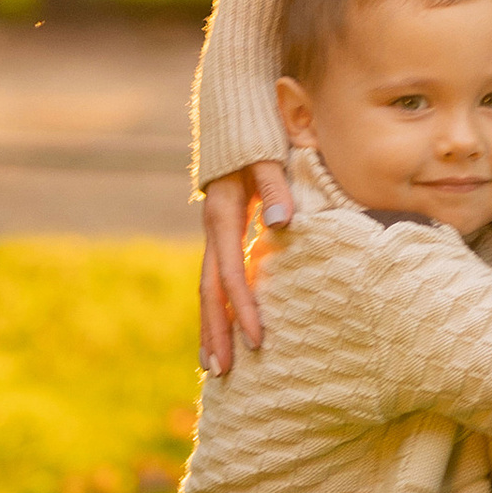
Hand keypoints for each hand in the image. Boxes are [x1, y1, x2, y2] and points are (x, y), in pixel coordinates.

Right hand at [199, 157, 290, 374]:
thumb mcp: (268, 156)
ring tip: (214, 367)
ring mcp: (215, 235)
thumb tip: (284, 224)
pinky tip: (223, 332)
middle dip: (216, 331)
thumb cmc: (259, 138)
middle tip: (222, 371)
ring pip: (208, 289)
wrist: (237, 121)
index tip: (257, 341)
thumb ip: (276, 188)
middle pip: (210, 291)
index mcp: (224, 216)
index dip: (242, 308)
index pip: (231, 273)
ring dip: (211, 327)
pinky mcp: (223, 236)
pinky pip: (217, 279)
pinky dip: (218, 308)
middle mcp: (214, 230)